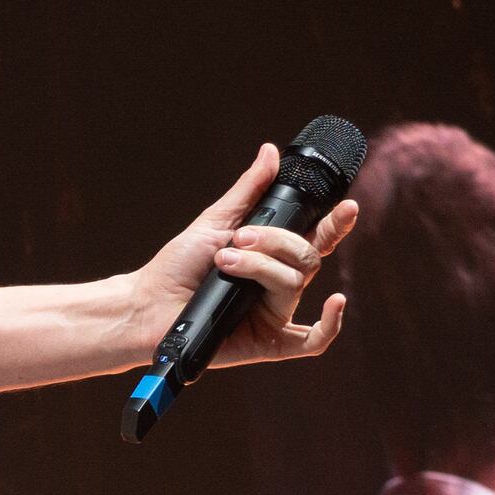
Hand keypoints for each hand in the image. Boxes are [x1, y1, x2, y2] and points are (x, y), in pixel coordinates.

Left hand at [136, 143, 354, 369]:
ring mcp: (275, 313)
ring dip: (259, 267)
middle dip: (274, 242)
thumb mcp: (215, 221)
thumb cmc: (178, 265)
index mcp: (271, 257)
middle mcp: (278, 284)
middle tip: (237, 239)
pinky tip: (335, 303)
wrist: (148, 302)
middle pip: (306, 258)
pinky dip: (329, 325)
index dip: (335, 223)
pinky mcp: (268, 342)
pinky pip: (311, 341)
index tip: (347, 206)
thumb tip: (271, 152)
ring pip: (294, 283)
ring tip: (224, 262)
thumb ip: (249, 191)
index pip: (315, 238)